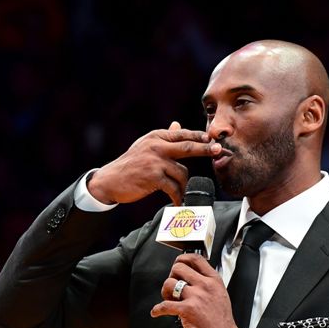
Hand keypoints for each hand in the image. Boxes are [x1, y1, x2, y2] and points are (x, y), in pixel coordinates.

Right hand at [87, 121, 217, 204]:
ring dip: (184, 186)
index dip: (199, 136)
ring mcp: (155, 161)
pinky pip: (174, 187)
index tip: (212, 139)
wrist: (109, 180)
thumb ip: (163, 137)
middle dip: (206, 149)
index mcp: (155, 137)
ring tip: (181, 194)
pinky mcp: (154, 177)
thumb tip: (178, 124)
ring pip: (182, 172)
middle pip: (188, 147)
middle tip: (219, 151)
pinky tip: (178, 203)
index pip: (182, 134)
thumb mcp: (145, 146)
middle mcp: (156, 146)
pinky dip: (178, 197)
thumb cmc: (129, 164)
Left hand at [151, 253, 241, 327]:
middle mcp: (205, 286)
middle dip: (171, 276)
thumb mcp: (220, 296)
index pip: (195, 258)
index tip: (177, 264)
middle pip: (178, 268)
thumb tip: (191, 278)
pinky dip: (157, 309)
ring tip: (169, 300)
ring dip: (165, 292)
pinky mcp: (187, 310)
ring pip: (169, 283)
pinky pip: (164, 305)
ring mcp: (196, 297)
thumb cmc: (221, 323)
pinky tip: (157, 312)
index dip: (182, 259)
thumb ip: (207, 284)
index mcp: (213, 281)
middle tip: (172, 287)